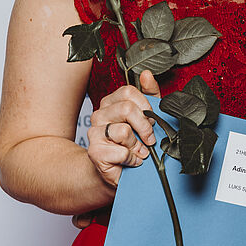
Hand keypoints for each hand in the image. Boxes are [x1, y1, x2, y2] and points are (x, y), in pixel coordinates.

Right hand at [85, 71, 160, 190]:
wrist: (119, 172)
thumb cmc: (133, 143)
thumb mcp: (147, 116)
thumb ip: (149, 95)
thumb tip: (146, 74)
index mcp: (111, 102)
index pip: (129, 91)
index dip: (145, 106)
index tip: (151, 120)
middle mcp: (100, 114)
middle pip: (127, 108)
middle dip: (144, 127)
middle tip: (149, 139)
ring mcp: (94, 132)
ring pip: (124, 131)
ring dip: (138, 146)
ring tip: (139, 152)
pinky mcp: (94, 151)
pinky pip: (121, 152)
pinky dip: (132, 159)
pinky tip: (131, 161)